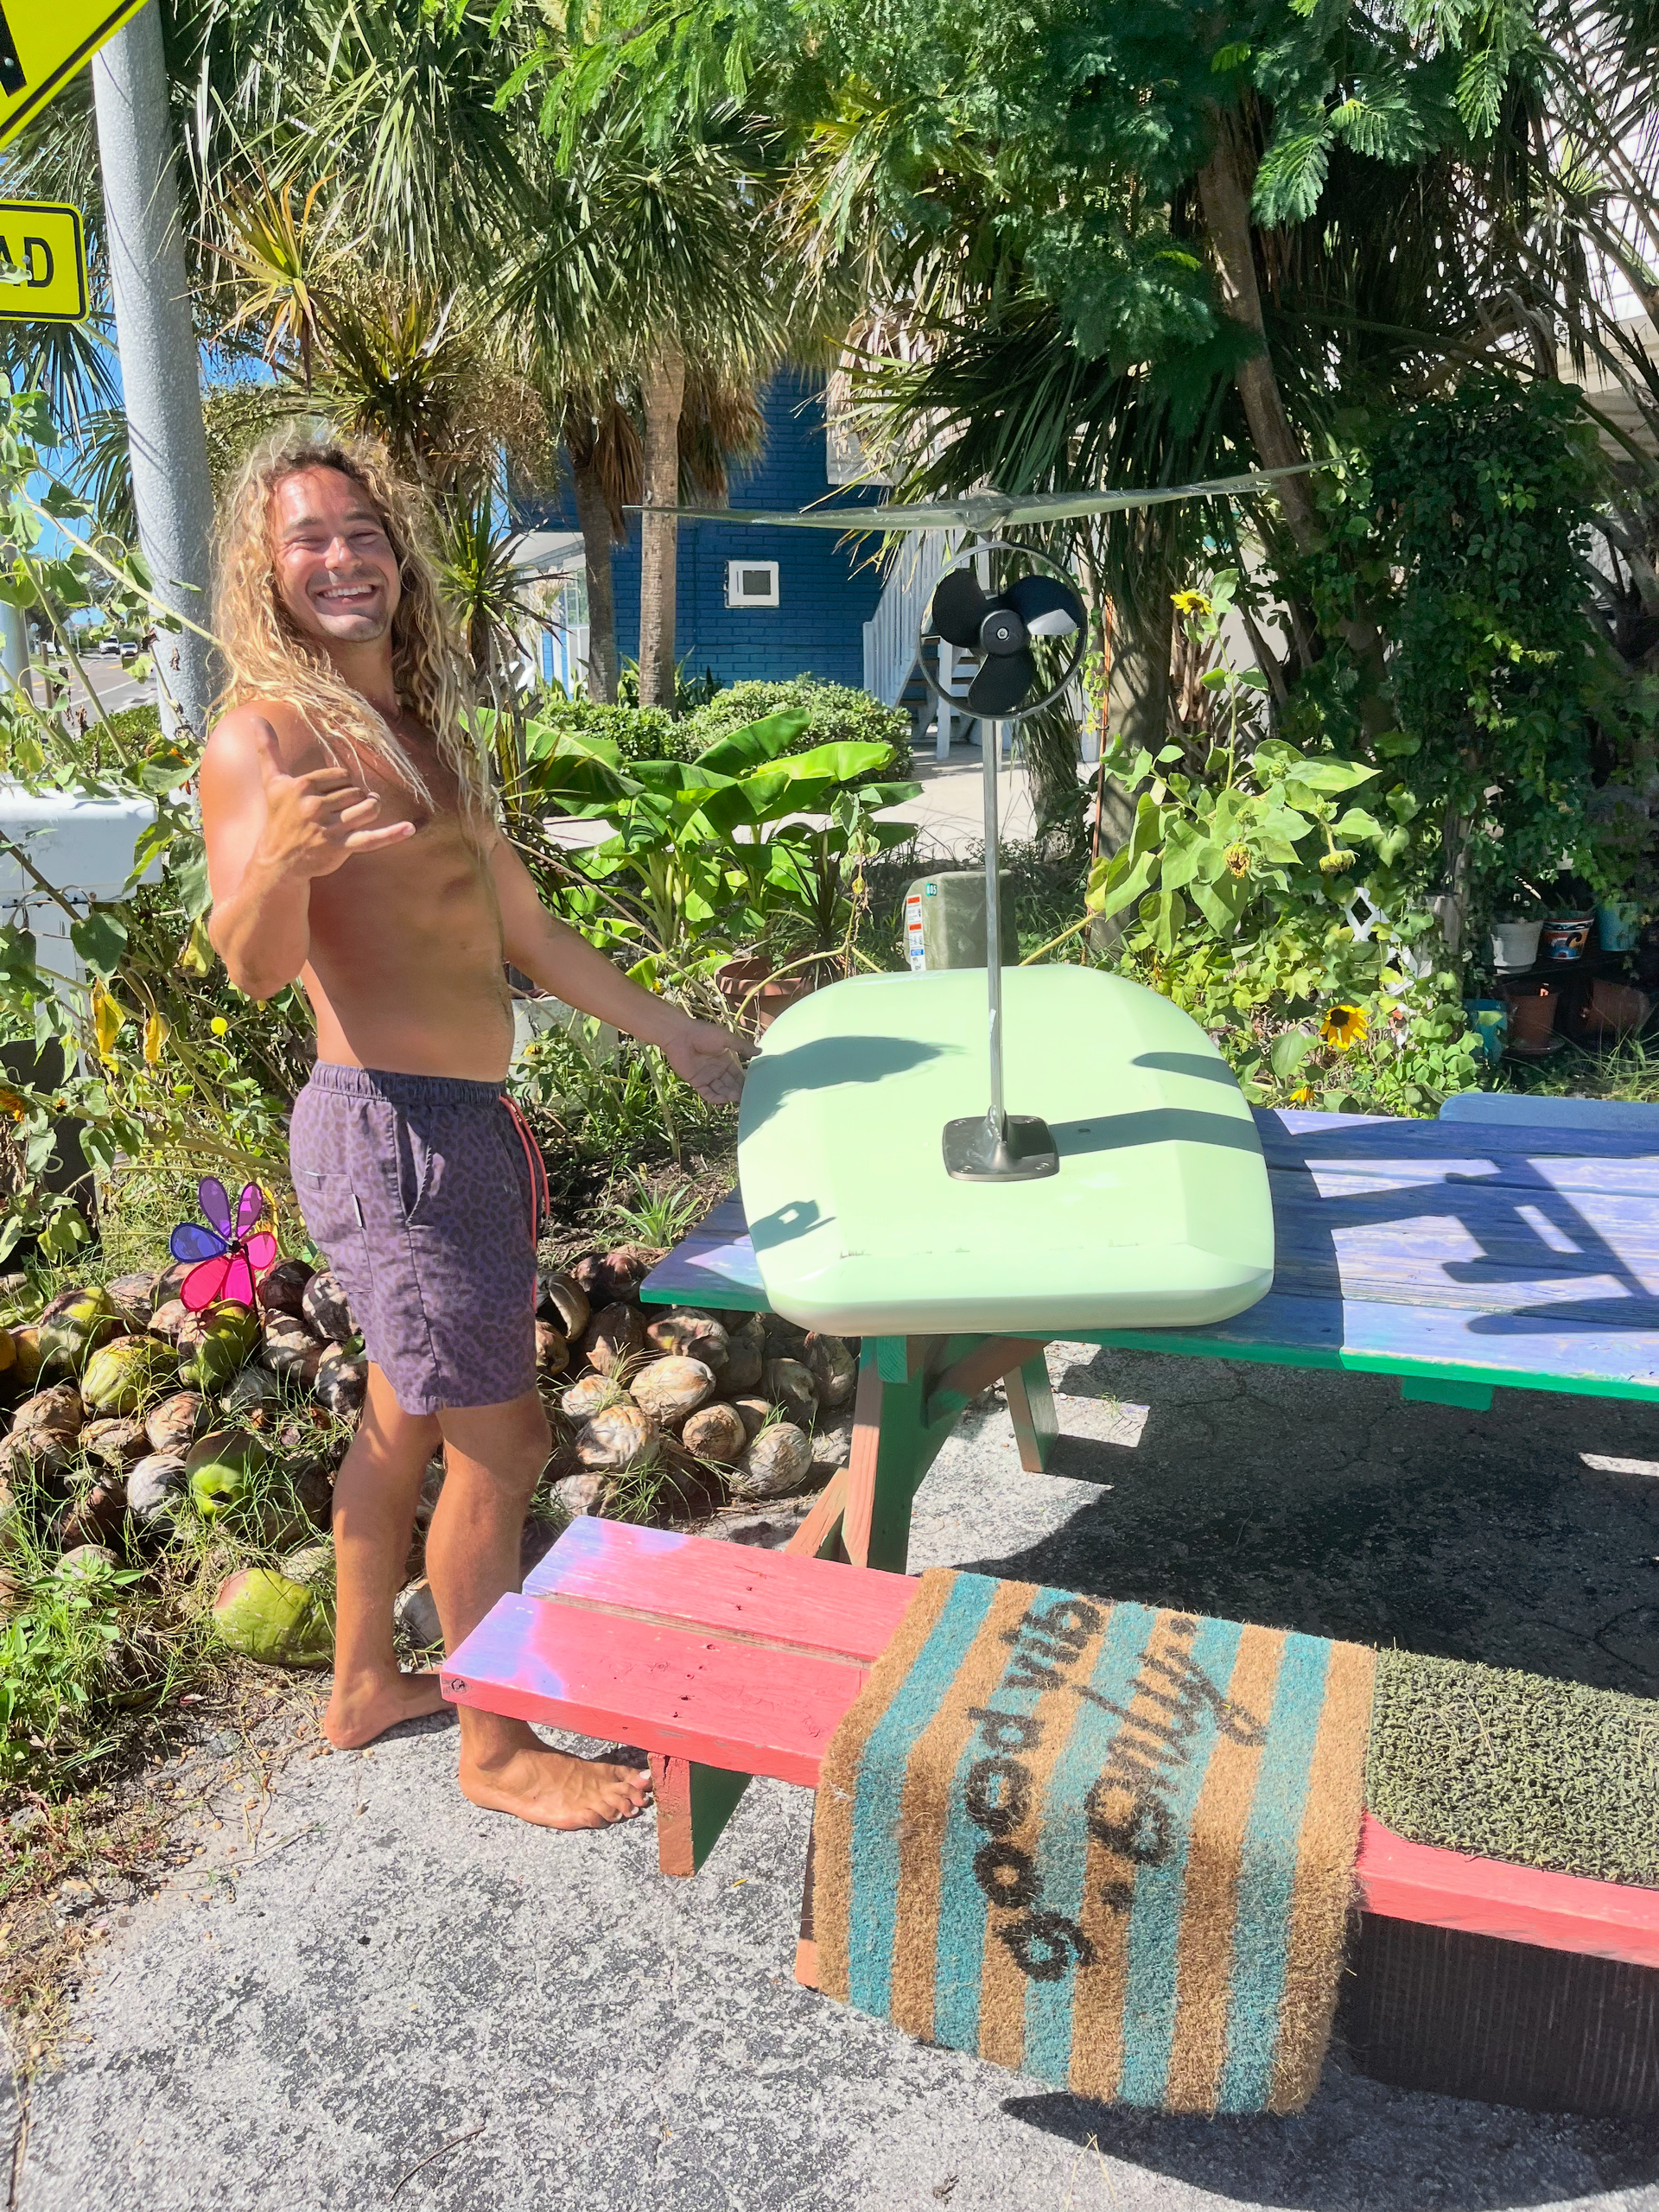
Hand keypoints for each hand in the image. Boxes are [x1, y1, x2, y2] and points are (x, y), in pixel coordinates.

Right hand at [249, 719, 415, 879]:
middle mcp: (315, 806)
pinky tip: (410, 828)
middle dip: (353, 799)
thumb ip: (267, 749)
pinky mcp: (340, 848)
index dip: (339, 784)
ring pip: (367, 808)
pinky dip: (392, 834)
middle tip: (337, 811)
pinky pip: (371, 839)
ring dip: (369, 809)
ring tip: (361, 813)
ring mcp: (328, 828)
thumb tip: (255, 719)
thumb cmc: (278, 817)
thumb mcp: (272, 782)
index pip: (341, 775)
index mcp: (302, 786)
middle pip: (355, 791)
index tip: (326, 797)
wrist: (278, 861)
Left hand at [660, 1016, 754, 1105]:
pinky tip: (723, 1099)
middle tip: (746, 1096)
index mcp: (726, 1059)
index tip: (754, 1088)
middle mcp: (717, 1069)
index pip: (738, 1074)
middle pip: (730, 1084)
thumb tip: (760, 1051)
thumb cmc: (703, 1033)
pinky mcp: (696, 1082)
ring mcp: (707, 1076)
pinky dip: (715, 1098)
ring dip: (728, 1095)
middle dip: (738, 1090)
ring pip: (720, 1090)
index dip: (745, 1081)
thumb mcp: (726, 1038)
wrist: (679, 1035)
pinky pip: (707, 1093)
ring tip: (736, 1097)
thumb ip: (742, 1046)